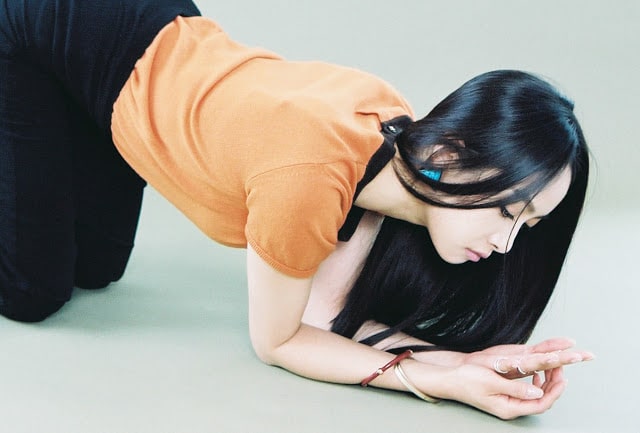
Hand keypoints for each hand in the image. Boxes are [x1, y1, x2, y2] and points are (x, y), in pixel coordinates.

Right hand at [434, 337, 592, 418]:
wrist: (450, 379)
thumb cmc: (467, 380)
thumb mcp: (492, 382)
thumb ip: (516, 388)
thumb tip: (537, 391)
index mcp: (509, 407)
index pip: (541, 403)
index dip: (554, 390)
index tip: (562, 376)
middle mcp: (511, 406)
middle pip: (541, 400)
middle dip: (553, 384)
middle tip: (560, 367)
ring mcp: (508, 401)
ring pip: (536, 395)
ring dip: (546, 382)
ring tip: (552, 368)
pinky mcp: (505, 394)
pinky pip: (528, 391)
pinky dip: (536, 381)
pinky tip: (536, 373)